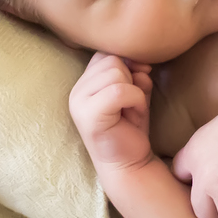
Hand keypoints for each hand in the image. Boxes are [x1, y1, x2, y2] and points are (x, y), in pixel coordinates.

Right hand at [69, 52, 154, 176]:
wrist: (130, 164)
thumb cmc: (131, 128)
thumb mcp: (135, 92)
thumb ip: (134, 72)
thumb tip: (141, 62)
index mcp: (84, 83)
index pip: (105, 53)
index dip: (127, 63)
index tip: (137, 83)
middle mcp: (76, 91)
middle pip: (111, 60)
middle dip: (131, 78)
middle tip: (132, 104)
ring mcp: (79, 103)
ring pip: (116, 72)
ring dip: (134, 90)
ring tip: (132, 110)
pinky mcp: (89, 116)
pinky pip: (119, 90)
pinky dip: (135, 99)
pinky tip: (134, 115)